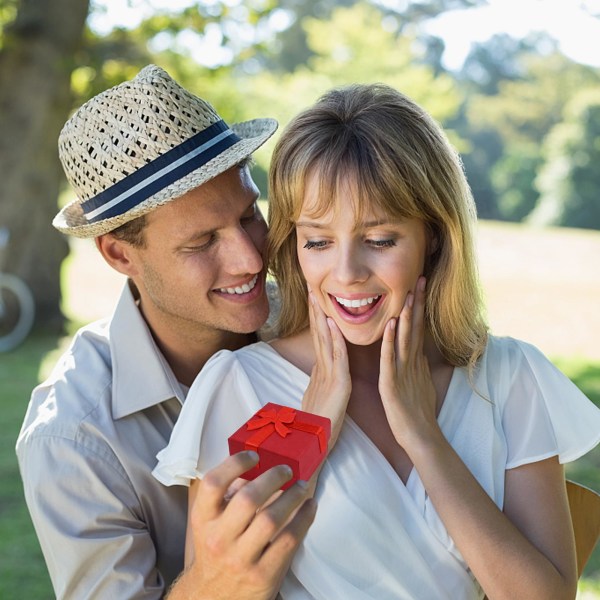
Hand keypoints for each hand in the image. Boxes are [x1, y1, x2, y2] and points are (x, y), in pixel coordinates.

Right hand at [168, 452, 315, 599]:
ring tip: (301, 485)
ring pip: (271, 519)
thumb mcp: (211, 523)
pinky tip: (309, 507)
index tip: (255, 455)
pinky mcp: (263, 575)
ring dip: (292, 496)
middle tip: (286, 470)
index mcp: (203, 520)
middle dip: (273, 478)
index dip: (235, 464)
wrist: (212, 598)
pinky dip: (304, 519)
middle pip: (248, 499)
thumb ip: (228, 495)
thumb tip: (259, 466)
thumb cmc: (217, 549)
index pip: (213, 484)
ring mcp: (241, 559)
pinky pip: (289, 540)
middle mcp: (219, 539)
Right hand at [302, 292, 350, 449]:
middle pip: (317, 334)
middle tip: (311, 289)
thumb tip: (320, 368)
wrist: (314, 446)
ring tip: (318, 297)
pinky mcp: (337, 385)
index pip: (318, 339)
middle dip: (314, 311)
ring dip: (322, 318)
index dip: (316, 319)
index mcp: (320, 372)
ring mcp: (327, 376)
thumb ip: (321, 380)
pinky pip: (337, 359)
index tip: (314, 300)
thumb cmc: (319, 425)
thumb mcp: (319, 397)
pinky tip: (333, 325)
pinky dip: (335, 340)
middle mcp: (321, 370)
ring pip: (324, 341)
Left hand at [378, 277, 438, 449]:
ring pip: (404, 338)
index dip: (419, 305)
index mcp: (414, 360)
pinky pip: (391, 360)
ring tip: (408, 293)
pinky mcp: (393, 384)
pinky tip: (392, 325)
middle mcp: (411, 361)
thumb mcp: (419, 381)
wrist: (420, 435)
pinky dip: (391, 342)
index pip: (417, 326)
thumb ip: (417, 363)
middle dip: (417, 302)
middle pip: (414, 326)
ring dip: (407, 315)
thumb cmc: (417, 410)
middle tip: (421, 278)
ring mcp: (403, 371)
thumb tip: (418, 350)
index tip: (420, 284)